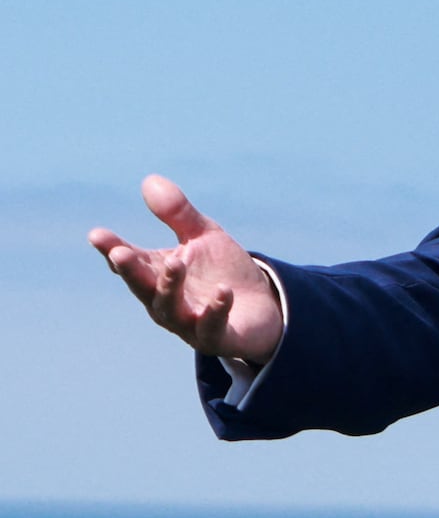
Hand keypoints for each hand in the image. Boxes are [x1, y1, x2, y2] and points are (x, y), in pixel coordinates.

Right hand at [89, 174, 283, 362]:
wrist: (262, 308)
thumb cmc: (222, 271)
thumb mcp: (203, 236)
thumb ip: (178, 213)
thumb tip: (149, 180)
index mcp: (157, 275)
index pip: (130, 262)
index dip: (112, 250)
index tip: (96, 235)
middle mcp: (165, 302)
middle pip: (143, 287)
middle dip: (132, 271)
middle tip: (120, 254)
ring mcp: (189, 323)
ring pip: (170, 309)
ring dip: (170, 287)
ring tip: (176, 262)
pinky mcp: (216, 337)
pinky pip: (211, 327)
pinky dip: (215, 310)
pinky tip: (223, 292)